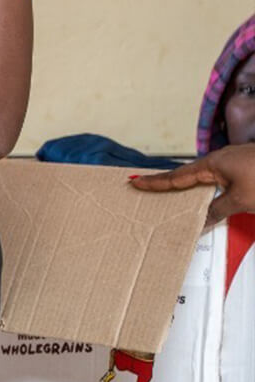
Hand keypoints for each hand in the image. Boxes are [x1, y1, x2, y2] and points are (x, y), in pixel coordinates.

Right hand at [130, 143, 254, 224]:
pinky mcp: (248, 168)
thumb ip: (218, 210)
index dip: (156, 182)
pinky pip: (222, 180)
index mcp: (214, 164)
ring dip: (195, 190)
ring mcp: (236, 162)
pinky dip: (212, 191)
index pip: (178, 176)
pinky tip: (214, 201)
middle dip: (172, 185)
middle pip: (191, 176)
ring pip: (208, 179)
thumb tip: (201, 221)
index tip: (137, 183)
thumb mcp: (242, 200)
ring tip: (180, 202)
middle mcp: (222, 160)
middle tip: (151, 191)